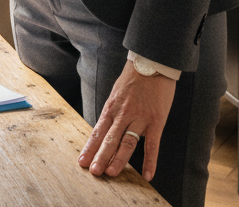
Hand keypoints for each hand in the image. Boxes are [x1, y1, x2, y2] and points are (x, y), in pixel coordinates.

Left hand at [78, 60, 175, 182]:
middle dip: (100, 156)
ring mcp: (139, 118)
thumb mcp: (116, 93)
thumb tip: (106, 128)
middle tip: (93, 172)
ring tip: (111, 172)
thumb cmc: (133, 79)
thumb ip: (112, 111)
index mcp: (111, 108)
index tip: (82, 161)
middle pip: (109, 139)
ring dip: (119, 159)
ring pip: (127, 143)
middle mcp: (123, 114)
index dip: (90, 147)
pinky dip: (150, 161)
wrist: (151, 64)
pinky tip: (148, 175)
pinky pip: (152, 144)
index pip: (97, 131)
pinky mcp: (156, 121)